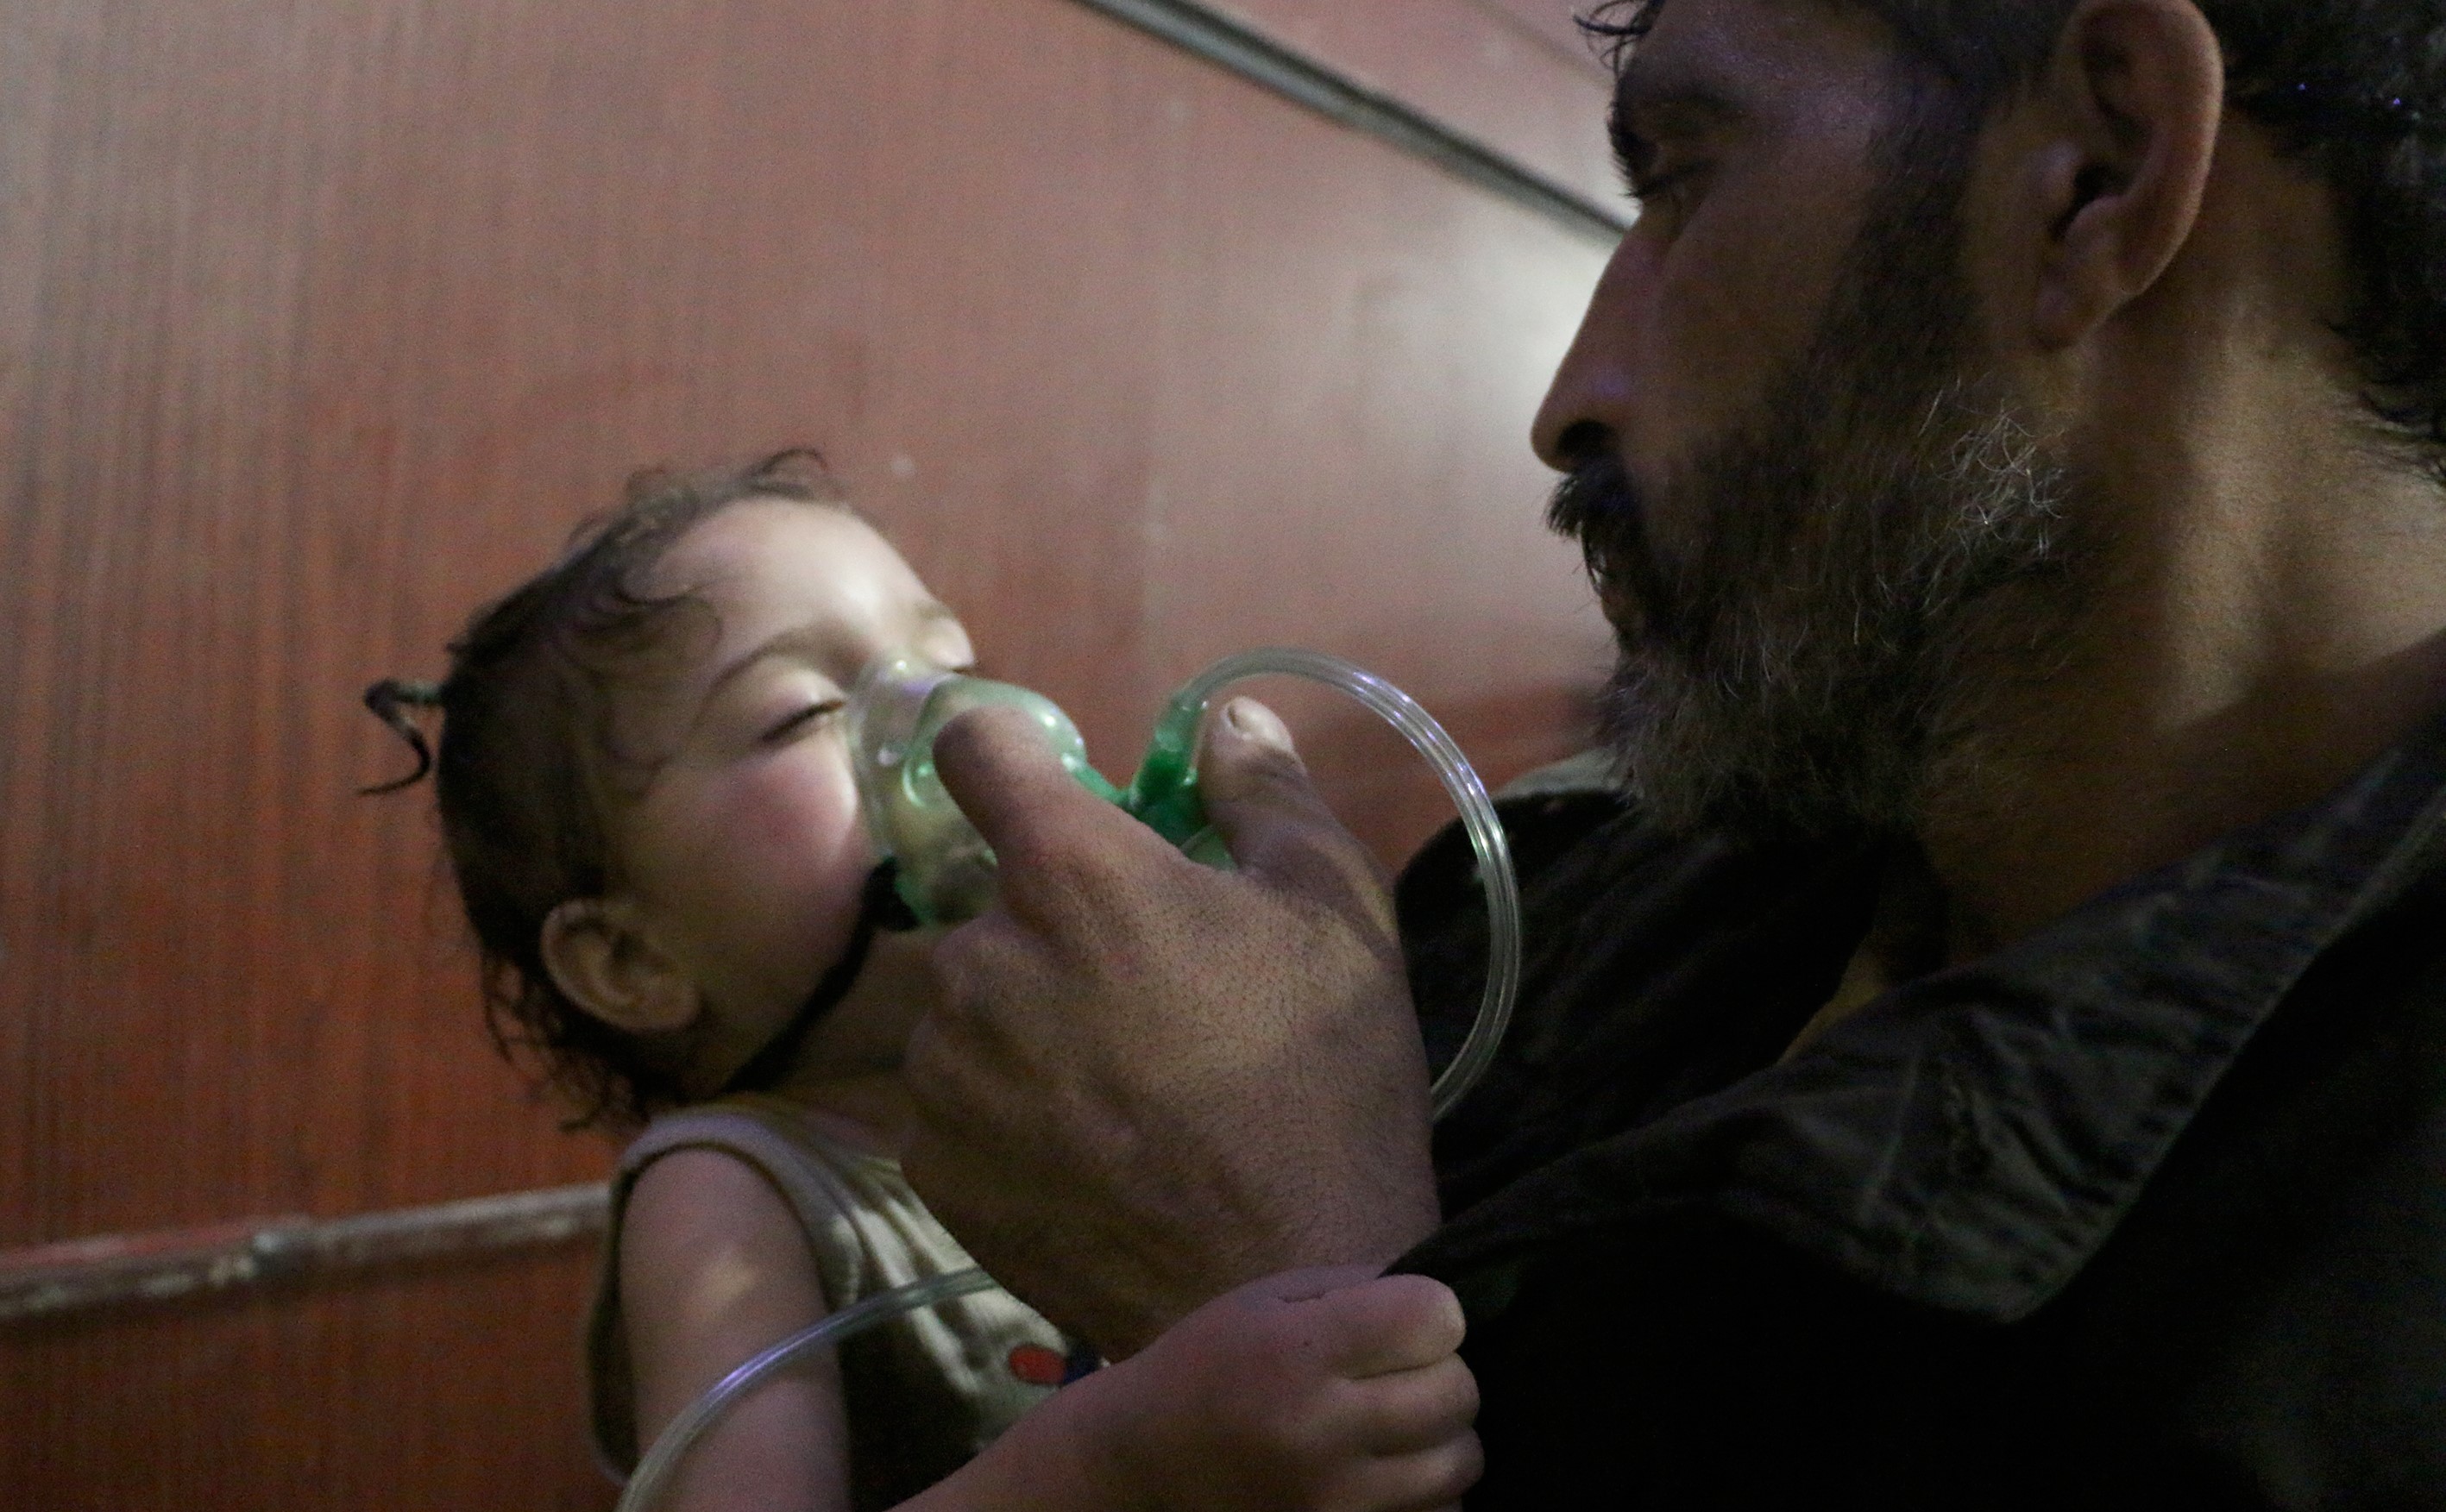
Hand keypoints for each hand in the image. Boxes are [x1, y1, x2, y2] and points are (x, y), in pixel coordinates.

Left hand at [903, 698, 1439, 1356]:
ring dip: (1021, 1016)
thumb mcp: (1337, 911)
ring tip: (1122, 1083)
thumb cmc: (1323, 1085)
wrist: (1289, 1292)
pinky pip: (955, 1100)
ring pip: (968, 1001)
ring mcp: (944, 1069)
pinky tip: (1089, 1148)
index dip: (1011, 750)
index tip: (1046, 782)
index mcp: (1069, 870)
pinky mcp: (934, 1165)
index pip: (975, 746)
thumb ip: (1267, 792)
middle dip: (1053, 919)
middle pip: (989, 895)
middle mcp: (977, 955)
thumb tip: (1226, 719)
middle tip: (1145, 986)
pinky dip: (1006, 1109)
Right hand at [1073, 1267, 1482, 1511]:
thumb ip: (1360, 1288)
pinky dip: (1427, 1496)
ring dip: (1441, 1439)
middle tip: (1399, 1374)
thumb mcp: (1268, 1299)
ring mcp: (1337, 1506)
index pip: (1436, 1318)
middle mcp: (1321, 1434)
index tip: (1402, 1319)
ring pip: (1461, 1465)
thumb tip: (1450, 1304)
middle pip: (1458, 1392)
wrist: (1141, 1467)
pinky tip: (1385, 1475)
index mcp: (1298, 1353)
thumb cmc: (1211, 1366)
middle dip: (1442, 1373)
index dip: (1430, 1312)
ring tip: (1395, 1427)